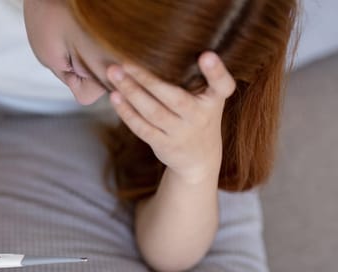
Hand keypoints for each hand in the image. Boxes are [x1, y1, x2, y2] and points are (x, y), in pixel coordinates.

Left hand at [107, 51, 235, 183]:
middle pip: (174, 98)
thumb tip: (159, 46)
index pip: (223, 86)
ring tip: (114, 74)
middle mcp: (200, 117)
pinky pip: (142, 128)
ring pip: (153, 112)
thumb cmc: (199, 114)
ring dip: (131, 92)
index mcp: (214, 100)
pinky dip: (126, 112)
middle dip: (149, 80)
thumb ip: (195, 77)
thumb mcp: (208, 97)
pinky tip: (115, 96)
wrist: (199, 158)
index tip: (207, 55)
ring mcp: (181, 133)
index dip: (216, 72)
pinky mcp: (163, 144)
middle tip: (127, 62)